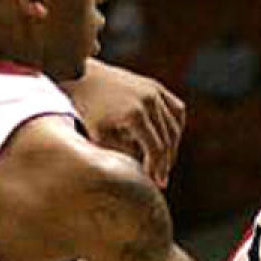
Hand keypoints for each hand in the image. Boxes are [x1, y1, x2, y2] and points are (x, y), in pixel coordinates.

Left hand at [61, 61, 186, 187]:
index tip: (156, 183)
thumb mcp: (99, 137)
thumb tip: (142, 170)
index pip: (156, 149)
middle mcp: (149, 101)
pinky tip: (170, 139)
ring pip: (175, 126)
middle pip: (168, 139)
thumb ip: (122, 154)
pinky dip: (176, 125)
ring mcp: (155, 91)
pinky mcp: (155, 86)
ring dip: (173, 146)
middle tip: (162, 179)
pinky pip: (176, 109)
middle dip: (166, 162)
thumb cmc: (87, 109)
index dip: (157, 168)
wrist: (83, 76)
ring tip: (165, 162)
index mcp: (135, 115)